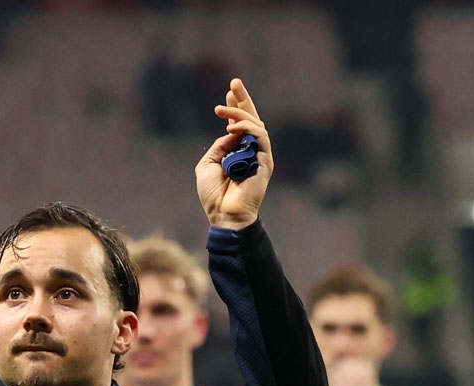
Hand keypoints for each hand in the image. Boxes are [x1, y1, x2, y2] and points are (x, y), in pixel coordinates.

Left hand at [194, 78, 273, 230]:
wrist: (224, 215)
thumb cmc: (214, 195)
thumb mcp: (207, 164)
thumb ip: (218, 146)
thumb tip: (229, 131)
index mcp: (236, 151)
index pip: (239, 125)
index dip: (234, 107)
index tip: (228, 91)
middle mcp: (250, 151)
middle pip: (251, 119)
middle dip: (243, 99)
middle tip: (234, 82)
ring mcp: (259, 155)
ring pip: (256, 125)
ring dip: (239, 113)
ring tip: (222, 106)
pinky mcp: (266, 161)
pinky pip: (261, 138)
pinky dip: (247, 129)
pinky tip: (233, 126)